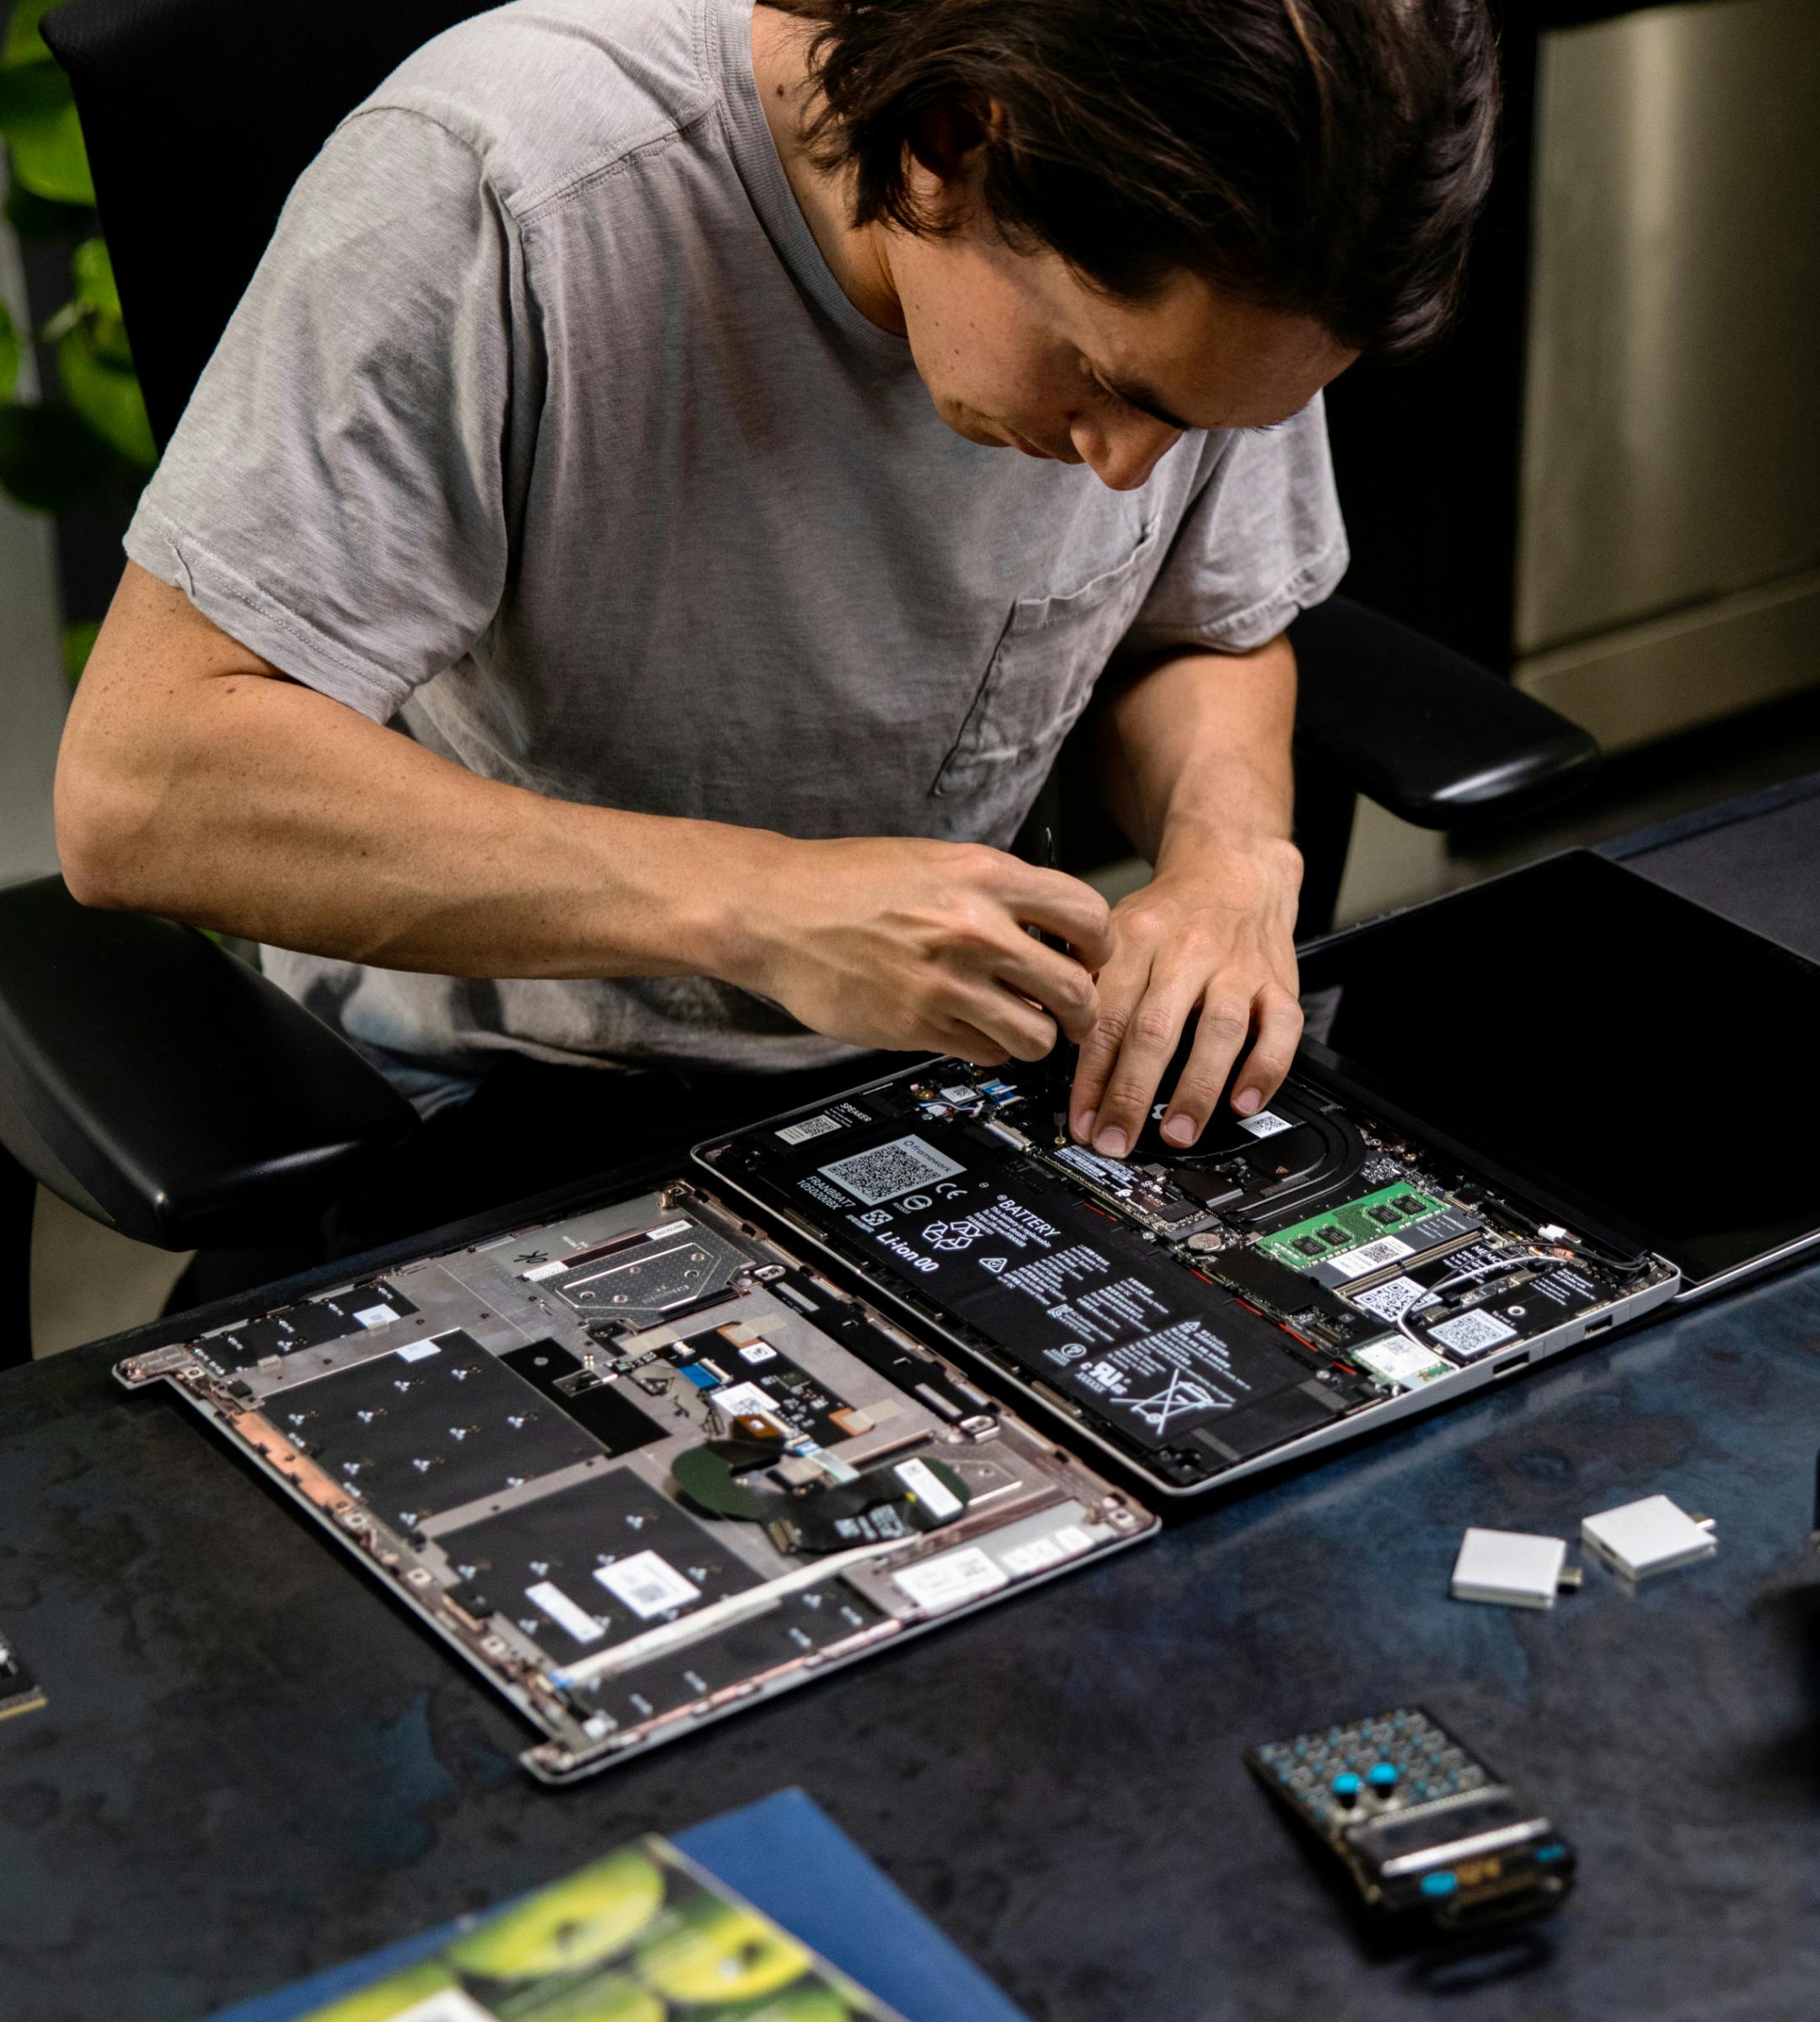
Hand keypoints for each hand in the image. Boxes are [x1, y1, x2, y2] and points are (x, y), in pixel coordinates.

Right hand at [729, 834, 1111, 1065]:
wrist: (775, 912)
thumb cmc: (847, 882)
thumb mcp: (937, 861)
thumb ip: (998, 891)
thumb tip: (1053, 928)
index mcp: (986, 876)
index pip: (1089, 916)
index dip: (1099, 945)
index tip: (1089, 957)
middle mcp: (976, 930)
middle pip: (1077, 989)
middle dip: (1081, 1007)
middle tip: (1069, 1010)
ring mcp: (948, 984)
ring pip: (1037, 1037)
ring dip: (1035, 1037)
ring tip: (1019, 1024)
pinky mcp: (919, 1026)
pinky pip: (986, 1054)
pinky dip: (988, 1048)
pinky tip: (971, 1028)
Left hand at [1068, 832, 1302, 1155]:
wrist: (1231, 869)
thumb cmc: (1167, 915)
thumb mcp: (1114, 929)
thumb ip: (1087, 981)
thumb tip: (1047, 1037)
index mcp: (1137, 940)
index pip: (1107, 1015)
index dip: (1090, 1074)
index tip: (1080, 1119)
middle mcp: (1188, 952)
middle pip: (1156, 1028)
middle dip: (1131, 1093)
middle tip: (1116, 1139)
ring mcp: (1237, 969)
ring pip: (1219, 1031)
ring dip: (1196, 1089)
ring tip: (1177, 1134)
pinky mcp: (1278, 983)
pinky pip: (1281, 1029)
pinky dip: (1265, 1069)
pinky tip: (1244, 1102)